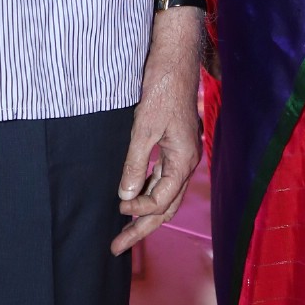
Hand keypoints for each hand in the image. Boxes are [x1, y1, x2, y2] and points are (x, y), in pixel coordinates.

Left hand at [111, 7, 202, 254]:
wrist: (174, 57)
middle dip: (142, 228)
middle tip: (116, 247)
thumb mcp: (144, 127)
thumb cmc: (162, 88)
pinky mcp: (175, 143)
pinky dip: (147, 190)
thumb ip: (135, 164)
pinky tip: (132, 194)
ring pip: (165, 194)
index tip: (117, 210)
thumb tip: (125, 198)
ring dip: (144, 212)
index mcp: (184, 161)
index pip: (162, 202)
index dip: (139, 212)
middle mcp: (187, 161)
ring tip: (122, 229)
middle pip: (166, 206)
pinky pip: (162, 177)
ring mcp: (183, 153)